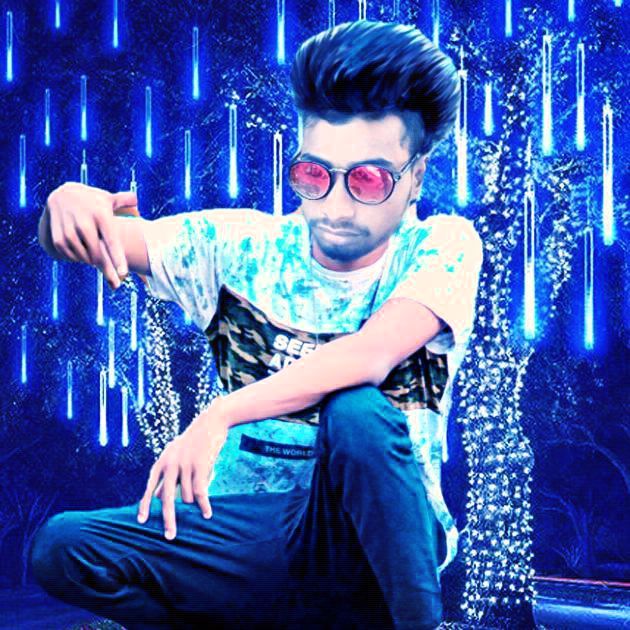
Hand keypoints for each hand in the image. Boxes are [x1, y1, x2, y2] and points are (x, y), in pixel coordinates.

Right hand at [45, 181, 136, 289]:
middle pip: (97, 254)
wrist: (61, 195)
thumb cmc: (93, 202)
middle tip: (111, 272)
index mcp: (102, 216)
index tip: (123, 273)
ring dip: (90, 260)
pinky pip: (70, 256)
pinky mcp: (57, 237)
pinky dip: (77, 258)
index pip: (112, 241)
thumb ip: (125, 201)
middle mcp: (85, 223)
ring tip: (94, 254)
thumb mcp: (108, 199)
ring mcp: (69, 230)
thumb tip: (136, 199)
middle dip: (105, 266)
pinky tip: (82, 253)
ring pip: (84, 257)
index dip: (117, 258)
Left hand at [136, 406, 229, 539]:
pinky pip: (201, 493)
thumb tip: (160, 498)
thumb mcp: (176, 454)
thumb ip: (168, 475)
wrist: (212, 421)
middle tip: (170, 536)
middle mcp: (170, 464)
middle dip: (169, 519)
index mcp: (162, 461)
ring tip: (204, 483)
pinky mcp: (200, 466)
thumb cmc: (194, 440)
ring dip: (196, 498)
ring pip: (188, 496)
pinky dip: (204, 505)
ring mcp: (185, 465)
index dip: (145, 505)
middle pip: (167, 499)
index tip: (141, 521)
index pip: (150, 487)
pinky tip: (208, 514)